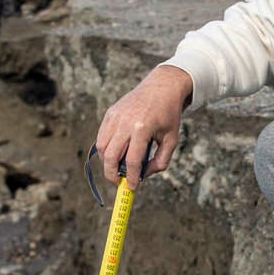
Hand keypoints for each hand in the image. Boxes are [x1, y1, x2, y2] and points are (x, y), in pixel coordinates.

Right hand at [93, 65, 192, 185]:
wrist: (161, 87)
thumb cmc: (168, 115)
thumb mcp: (171, 139)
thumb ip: (161, 161)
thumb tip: (143, 175)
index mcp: (142, 128)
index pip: (131, 160)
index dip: (131, 177)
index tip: (132, 187)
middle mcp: (125, 122)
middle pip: (110, 156)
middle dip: (111, 174)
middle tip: (118, 182)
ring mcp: (115, 116)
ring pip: (102, 147)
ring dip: (107, 162)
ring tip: (117, 167)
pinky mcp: (110, 113)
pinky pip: (102, 136)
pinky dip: (105, 149)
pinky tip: (115, 153)